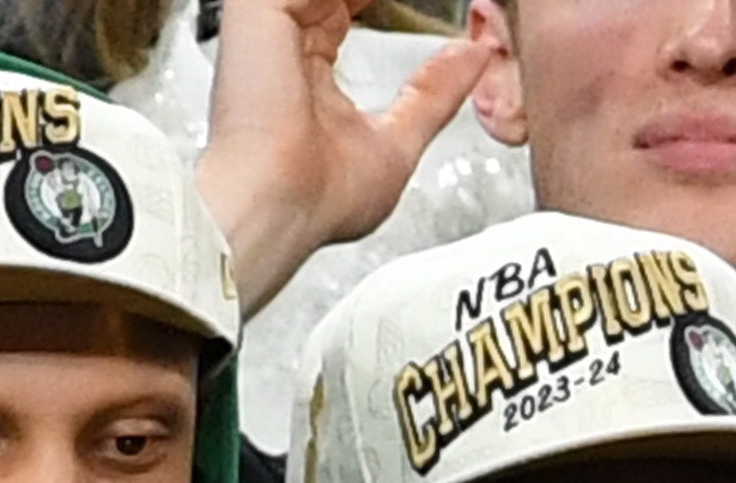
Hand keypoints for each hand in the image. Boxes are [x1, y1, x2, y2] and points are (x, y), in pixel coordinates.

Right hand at [194, 0, 497, 299]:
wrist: (280, 209)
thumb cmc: (320, 199)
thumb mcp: (399, 143)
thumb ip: (435, 94)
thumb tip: (474, 58)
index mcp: (312, 70)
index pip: (350, 8)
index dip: (394, 3)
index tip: (445, 6)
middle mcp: (288, 40)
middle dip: (391, 0)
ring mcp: (271, 19)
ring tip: (433, 0)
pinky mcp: (260, 6)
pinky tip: (398, 2)